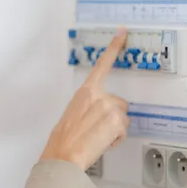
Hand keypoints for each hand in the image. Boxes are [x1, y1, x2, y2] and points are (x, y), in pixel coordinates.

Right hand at [40, 28, 129, 170]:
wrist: (63, 155)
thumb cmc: (63, 140)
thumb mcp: (72, 115)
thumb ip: (88, 107)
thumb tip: (98, 114)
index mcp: (84, 92)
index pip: (101, 65)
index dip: (114, 47)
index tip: (123, 32)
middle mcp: (97, 95)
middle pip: (120, 102)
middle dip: (114, 116)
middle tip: (97, 129)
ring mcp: (108, 107)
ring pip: (123, 118)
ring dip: (115, 129)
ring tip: (97, 137)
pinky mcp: (116, 120)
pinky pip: (123, 130)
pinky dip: (116, 139)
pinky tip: (102, 142)